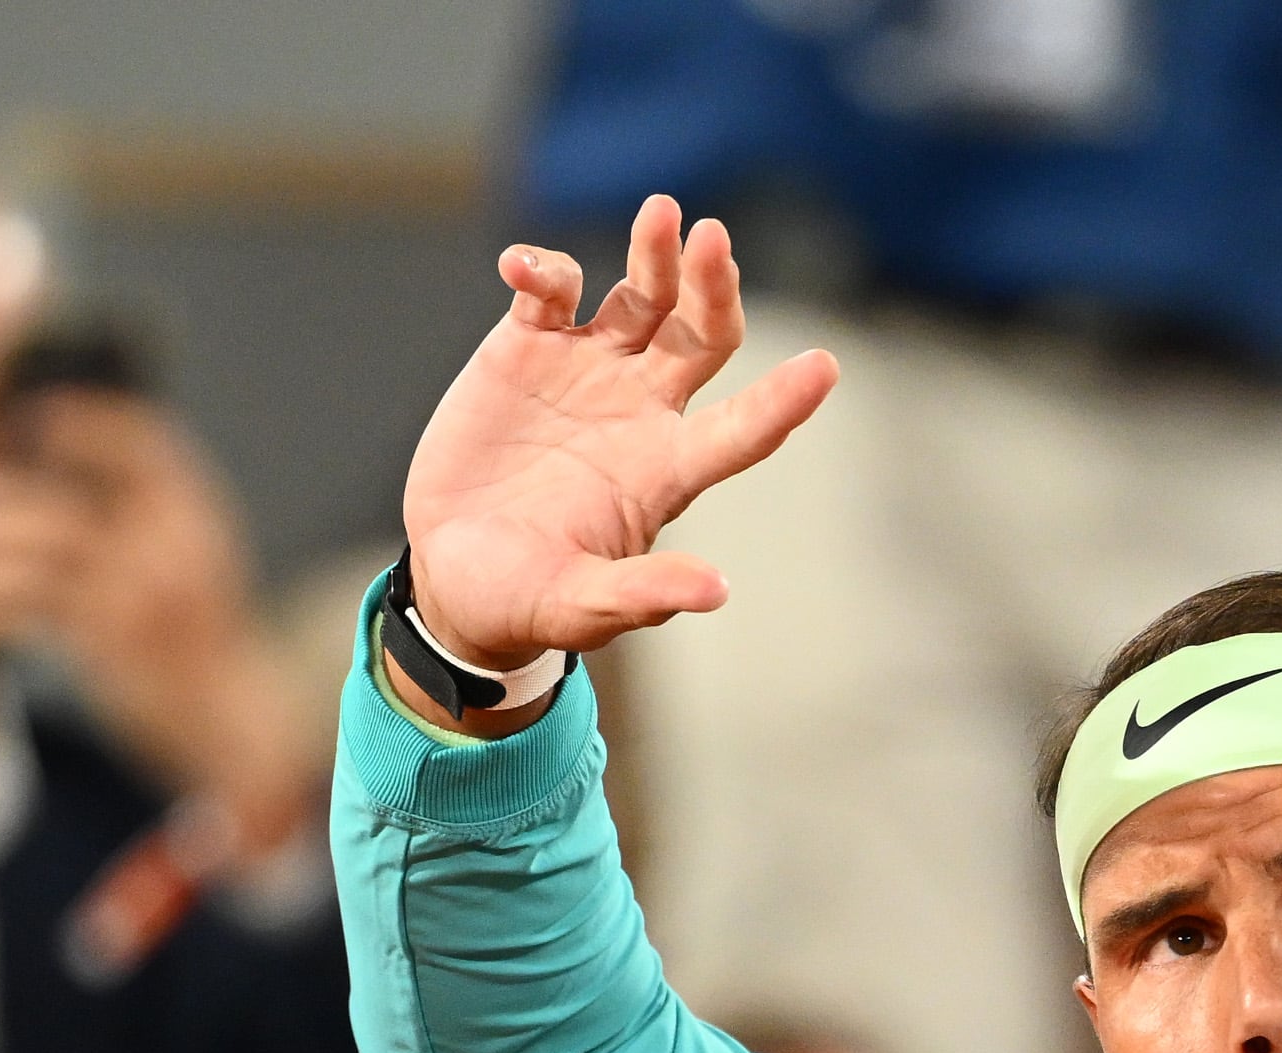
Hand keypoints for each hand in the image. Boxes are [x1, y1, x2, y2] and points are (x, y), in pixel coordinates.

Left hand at [0, 390, 322, 851]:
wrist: (234, 720)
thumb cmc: (198, 636)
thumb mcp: (191, 557)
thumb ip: (143, 510)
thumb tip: (57, 450)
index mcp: (195, 509)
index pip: (134, 437)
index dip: (75, 421)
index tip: (24, 420)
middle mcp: (170, 540)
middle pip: (56, 496)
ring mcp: (139, 590)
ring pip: (31, 544)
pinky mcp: (108, 640)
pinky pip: (21, 601)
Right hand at [399, 196, 838, 675]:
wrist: (455, 576)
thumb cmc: (526, 601)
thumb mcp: (581, 608)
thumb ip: (643, 595)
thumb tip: (716, 592)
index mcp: (667, 471)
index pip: (742, 429)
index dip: (783, 402)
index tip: (826, 367)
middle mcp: (641, 410)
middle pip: (701, 335)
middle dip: (714, 288)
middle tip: (713, 242)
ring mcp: (589, 371)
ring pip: (642, 296)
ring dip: (653, 255)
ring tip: (662, 215)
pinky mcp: (529, 347)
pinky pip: (550, 289)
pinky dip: (543, 269)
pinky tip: (524, 268)